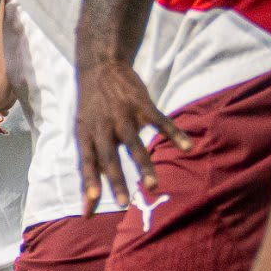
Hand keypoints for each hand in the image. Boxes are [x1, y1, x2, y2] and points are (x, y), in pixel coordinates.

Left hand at [75, 61, 170, 215]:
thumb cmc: (92, 108)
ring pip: (133, 143)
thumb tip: (87, 204)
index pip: (87, 162)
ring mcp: (123, 115)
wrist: (100, 67)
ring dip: (143, 166)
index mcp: (87, 134)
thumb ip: (89, 165)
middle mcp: (103, 126)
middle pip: (109, 157)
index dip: (89, 181)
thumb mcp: (84, 131)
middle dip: (116, 180)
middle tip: (123, 203)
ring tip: (152, 186)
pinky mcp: (142, 104)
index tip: (92, 201)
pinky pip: (160, 122)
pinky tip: (186, 147)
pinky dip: (174, 134)